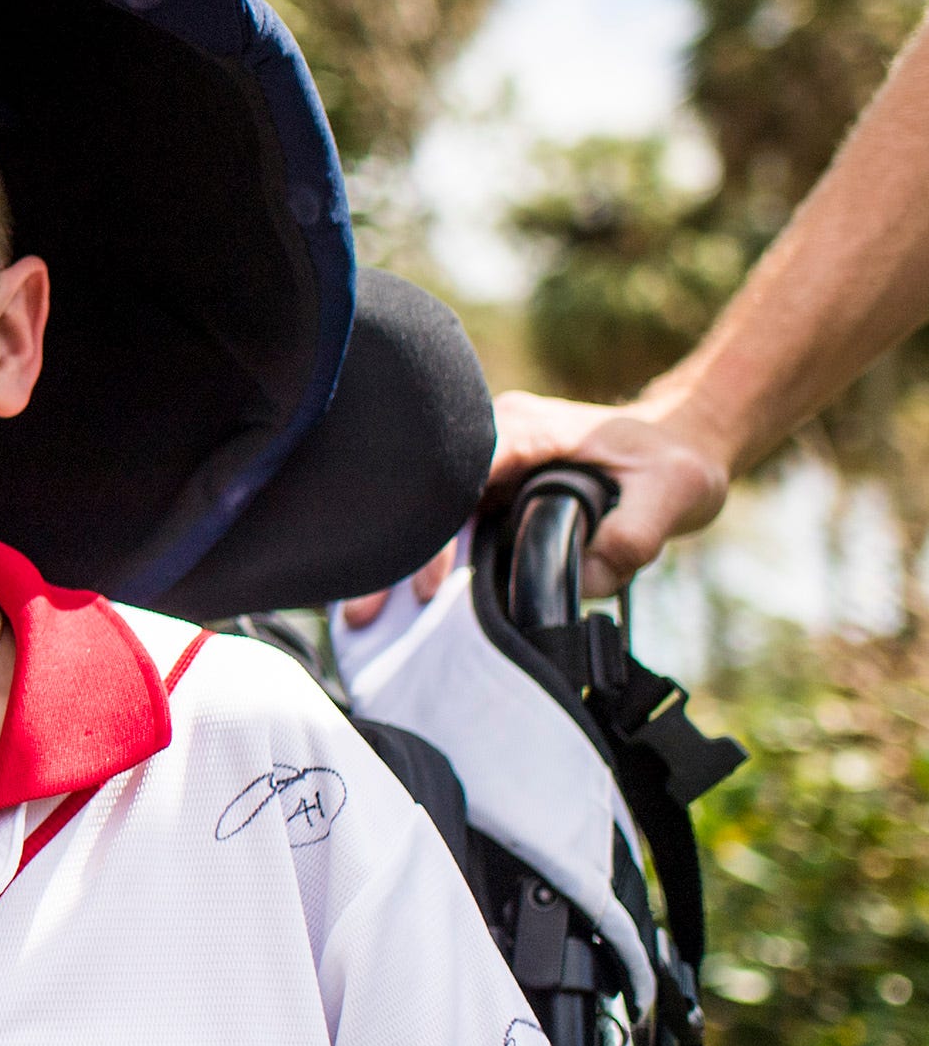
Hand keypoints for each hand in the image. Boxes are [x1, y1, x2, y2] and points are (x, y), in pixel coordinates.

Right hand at [343, 384, 736, 621]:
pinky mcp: (492, 488)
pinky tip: (396, 601)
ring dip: (400, 565)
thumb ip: (635, 535)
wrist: (682, 440)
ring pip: (430, 514)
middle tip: (364, 615)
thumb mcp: (678, 493)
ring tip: (365, 618)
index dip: (440, 534)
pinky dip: (424, 562)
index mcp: (527, 427)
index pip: (462, 476)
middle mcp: (496, 438)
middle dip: (396, 557)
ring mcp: (489, 463)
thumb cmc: (676, 461)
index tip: (429, 587)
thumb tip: (582, 581)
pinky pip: (449, 524)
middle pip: (429, 498)